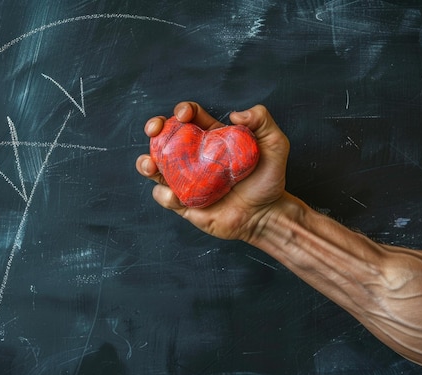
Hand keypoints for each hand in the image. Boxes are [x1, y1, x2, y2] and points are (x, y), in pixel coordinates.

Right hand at [136, 101, 289, 240]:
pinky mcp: (184, 203)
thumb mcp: (275, 143)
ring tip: (151, 165)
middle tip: (154, 130)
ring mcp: (186, 180)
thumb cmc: (270, 179)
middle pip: (165, 137)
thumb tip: (236, 113)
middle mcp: (194, 157)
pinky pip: (164, 196)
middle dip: (154, 128)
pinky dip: (164, 194)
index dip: (183, 111)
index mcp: (210, 139)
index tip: (184, 115)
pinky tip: (176, 195)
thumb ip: (262, 120)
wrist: (267, 215)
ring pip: (156, 167)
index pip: (190, 118)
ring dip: (146, 163)